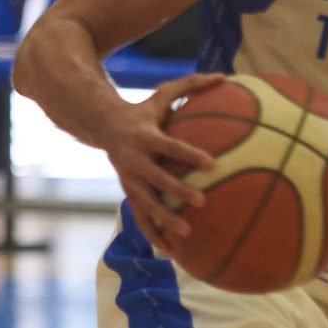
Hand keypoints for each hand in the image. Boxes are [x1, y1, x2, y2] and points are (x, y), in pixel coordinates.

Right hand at [103, 73, 222, 259]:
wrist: (103, 127)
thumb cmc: (143, 110)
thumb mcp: (162, 94)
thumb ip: (191, 85)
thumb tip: (224, 76)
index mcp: (146, 136)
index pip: (170, 146)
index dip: (189, 154)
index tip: (212, 163)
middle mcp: (134, 160)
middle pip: (156, 179)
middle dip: (177, 191)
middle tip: (202, 202)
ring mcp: (128, 179)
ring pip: (145, 204)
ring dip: (164, 220)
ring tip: (187, 233)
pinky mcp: (127, 193)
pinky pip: (140, 217)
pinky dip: (153, 234)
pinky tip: (171, 252)